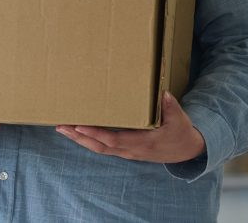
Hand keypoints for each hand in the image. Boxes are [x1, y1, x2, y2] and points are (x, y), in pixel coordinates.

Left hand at [55, 92, 205, 163]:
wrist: (186, 151)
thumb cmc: (180, 133)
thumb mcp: (180, 120)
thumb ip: (171, 107)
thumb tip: (163, 94)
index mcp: (143, 143)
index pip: (114, 140)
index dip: (96, 133)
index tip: (79, 125)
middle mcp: (131, 150)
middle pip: (100, 146)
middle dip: (79, 136)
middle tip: (61, 126)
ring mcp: (127, 152)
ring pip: (99, 148)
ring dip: (80, 139)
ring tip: (62, 128)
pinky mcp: (125, 150)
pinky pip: (103, 147)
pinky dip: (88, 140)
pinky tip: (77, 132)